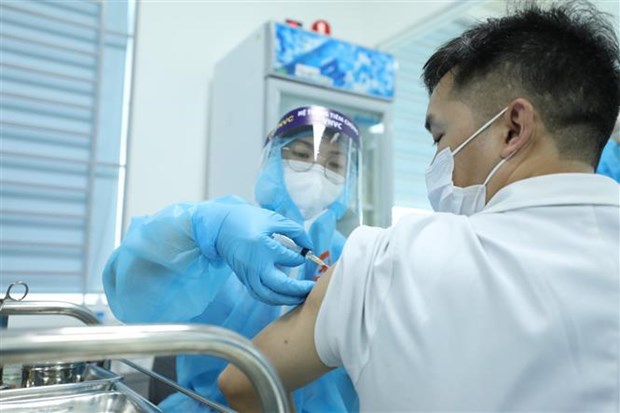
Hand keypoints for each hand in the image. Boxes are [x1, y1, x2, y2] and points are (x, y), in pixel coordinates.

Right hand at [192, 197, 315, 304]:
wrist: (221, 227)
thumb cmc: (248, 220)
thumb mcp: (273, 219)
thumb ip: (295, 231)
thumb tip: (310, 246)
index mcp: (262, 246)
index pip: (289, 259)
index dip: (301, 257)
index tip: (306, 254)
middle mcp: (254, 264)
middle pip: (279, 285)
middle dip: (298, 289)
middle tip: (312, 287)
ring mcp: (248, 275)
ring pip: (269, 295)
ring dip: (288, 299)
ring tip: (302, 296)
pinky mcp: (244, 280)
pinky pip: (260, 295)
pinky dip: (274, 299)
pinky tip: (286, 297)